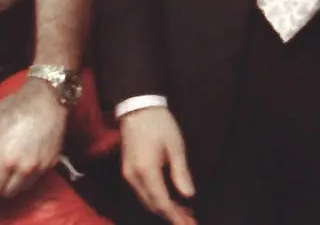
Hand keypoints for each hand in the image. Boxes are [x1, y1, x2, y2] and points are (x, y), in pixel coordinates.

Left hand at [0, 79, 68, 198]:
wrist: (46, 98)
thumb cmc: (14, 107)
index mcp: (6, 160)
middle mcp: (24, 169)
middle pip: (8, 193)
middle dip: (1, 185)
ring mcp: (40, 168)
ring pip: (23, 187)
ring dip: (16, 182)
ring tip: (12, 165)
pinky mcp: (52, 164)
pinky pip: (37, 177)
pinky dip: (30, 173)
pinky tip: (27, 157)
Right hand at [119, 105, 195, 223]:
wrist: (137, 105)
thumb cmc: (159, 123)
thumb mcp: (175, 146)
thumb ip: (181, 173)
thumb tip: (188, 195)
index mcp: (146, 170)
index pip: (162, 202)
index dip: (176, 217)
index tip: (190, 224)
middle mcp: (133, 176)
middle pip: (152, 205)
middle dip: (172, 215)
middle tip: (191, 220)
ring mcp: (128, 173)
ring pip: (146, 200)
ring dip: (164, 209)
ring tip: (184, 212)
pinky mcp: (128, 170)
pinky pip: (142, 192)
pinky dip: (156, 199)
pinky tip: (170, 199)